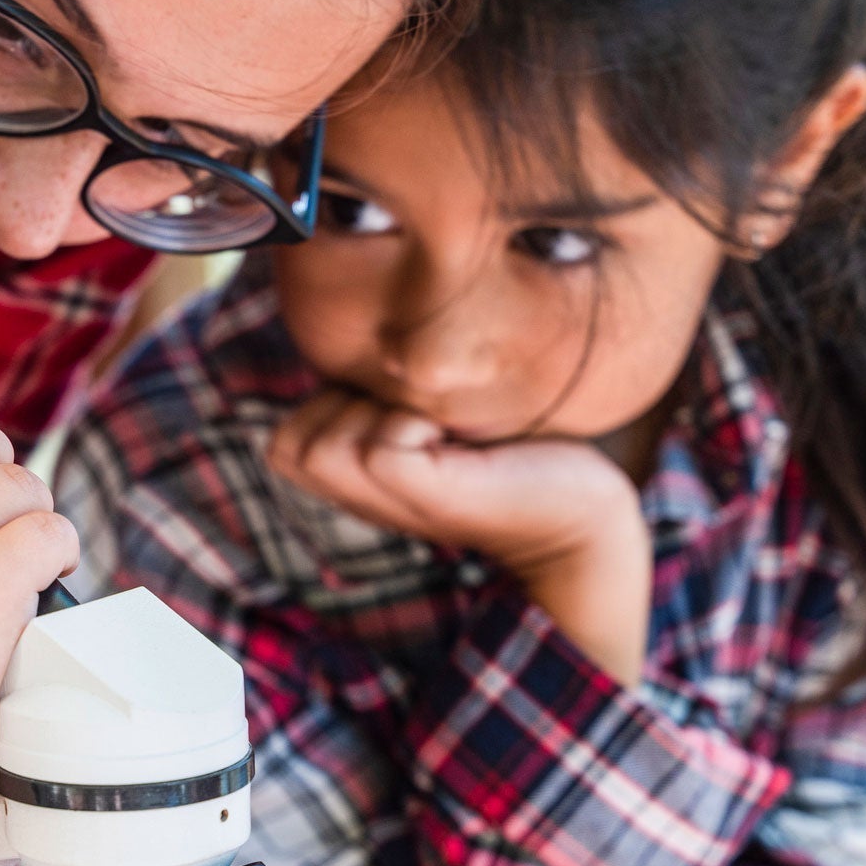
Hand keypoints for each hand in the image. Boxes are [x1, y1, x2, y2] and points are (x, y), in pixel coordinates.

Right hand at [269, 389, 651, 683]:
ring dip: (377, 415)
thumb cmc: (515, 454)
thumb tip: (349, 351)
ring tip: (435, 427)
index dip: (329, 408)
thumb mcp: (429, 419)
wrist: (582, 514)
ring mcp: (389, 506)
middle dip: (344, 408)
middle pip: (289, 445)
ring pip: (324, 445)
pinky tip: (456, 439)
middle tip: (419, 420)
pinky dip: (413, 423)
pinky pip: (378, 444)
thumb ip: (377, 403)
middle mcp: (362, 503)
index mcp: (355, 485)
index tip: (402, 418)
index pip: (282, 441)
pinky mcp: (427, 499)